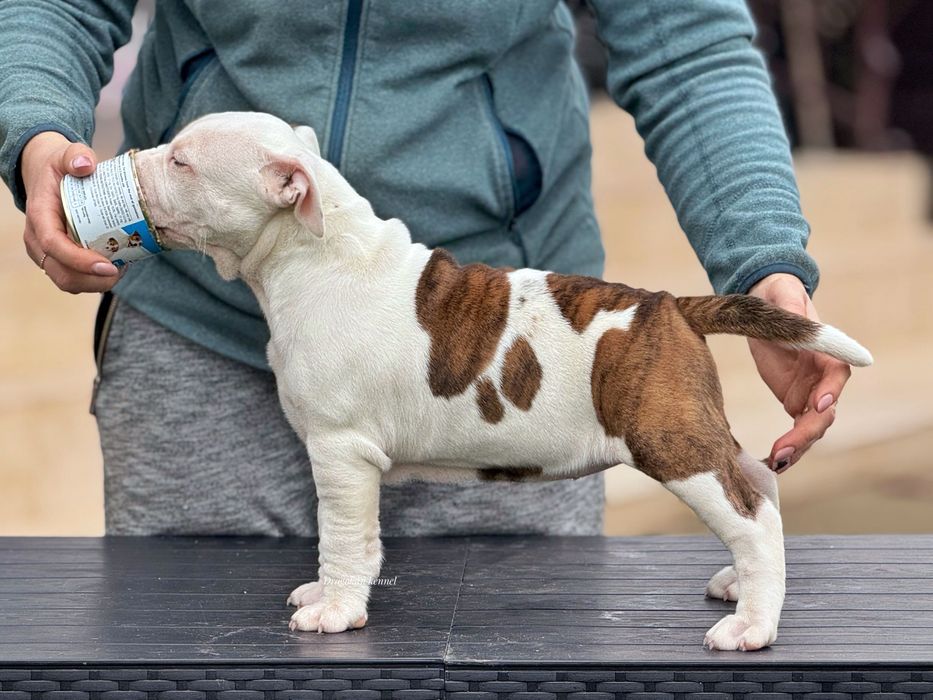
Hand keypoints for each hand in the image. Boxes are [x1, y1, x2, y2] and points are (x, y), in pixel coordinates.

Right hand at [20, 131, 119, 292]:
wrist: (47, 175)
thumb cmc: (59, 167)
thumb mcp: (65, 154)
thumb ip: (75, 155)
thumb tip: (86, 164)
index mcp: (39, 216)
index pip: (54, 245)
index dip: (80, 260)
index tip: (108, 266)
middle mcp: (38, 240)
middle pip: (62, 274)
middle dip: (93, 280)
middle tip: (121, 270)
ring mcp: (46, 253)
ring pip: (68, 282)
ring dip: (96, 283)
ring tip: (122, 268)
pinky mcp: (58, 260)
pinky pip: (75, 279)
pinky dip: (94, 280)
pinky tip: (116, 267)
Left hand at [747, 273, 850, 472]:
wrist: (768, 303)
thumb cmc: (779, 296)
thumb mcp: (782, 296)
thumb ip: (789, 307)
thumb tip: (791, 306)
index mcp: (827, 353)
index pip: (836, 375)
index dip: (830, 391)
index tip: (819, 405)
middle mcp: (823, 378)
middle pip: (824, 412)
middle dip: (807, 432)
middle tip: (784, 449)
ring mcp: (810, 392)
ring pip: (811, 428)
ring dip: (798, 447)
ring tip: (777, 462)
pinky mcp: (794, 400)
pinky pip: (796, 431)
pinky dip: (788, 448)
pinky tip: (773, 464)